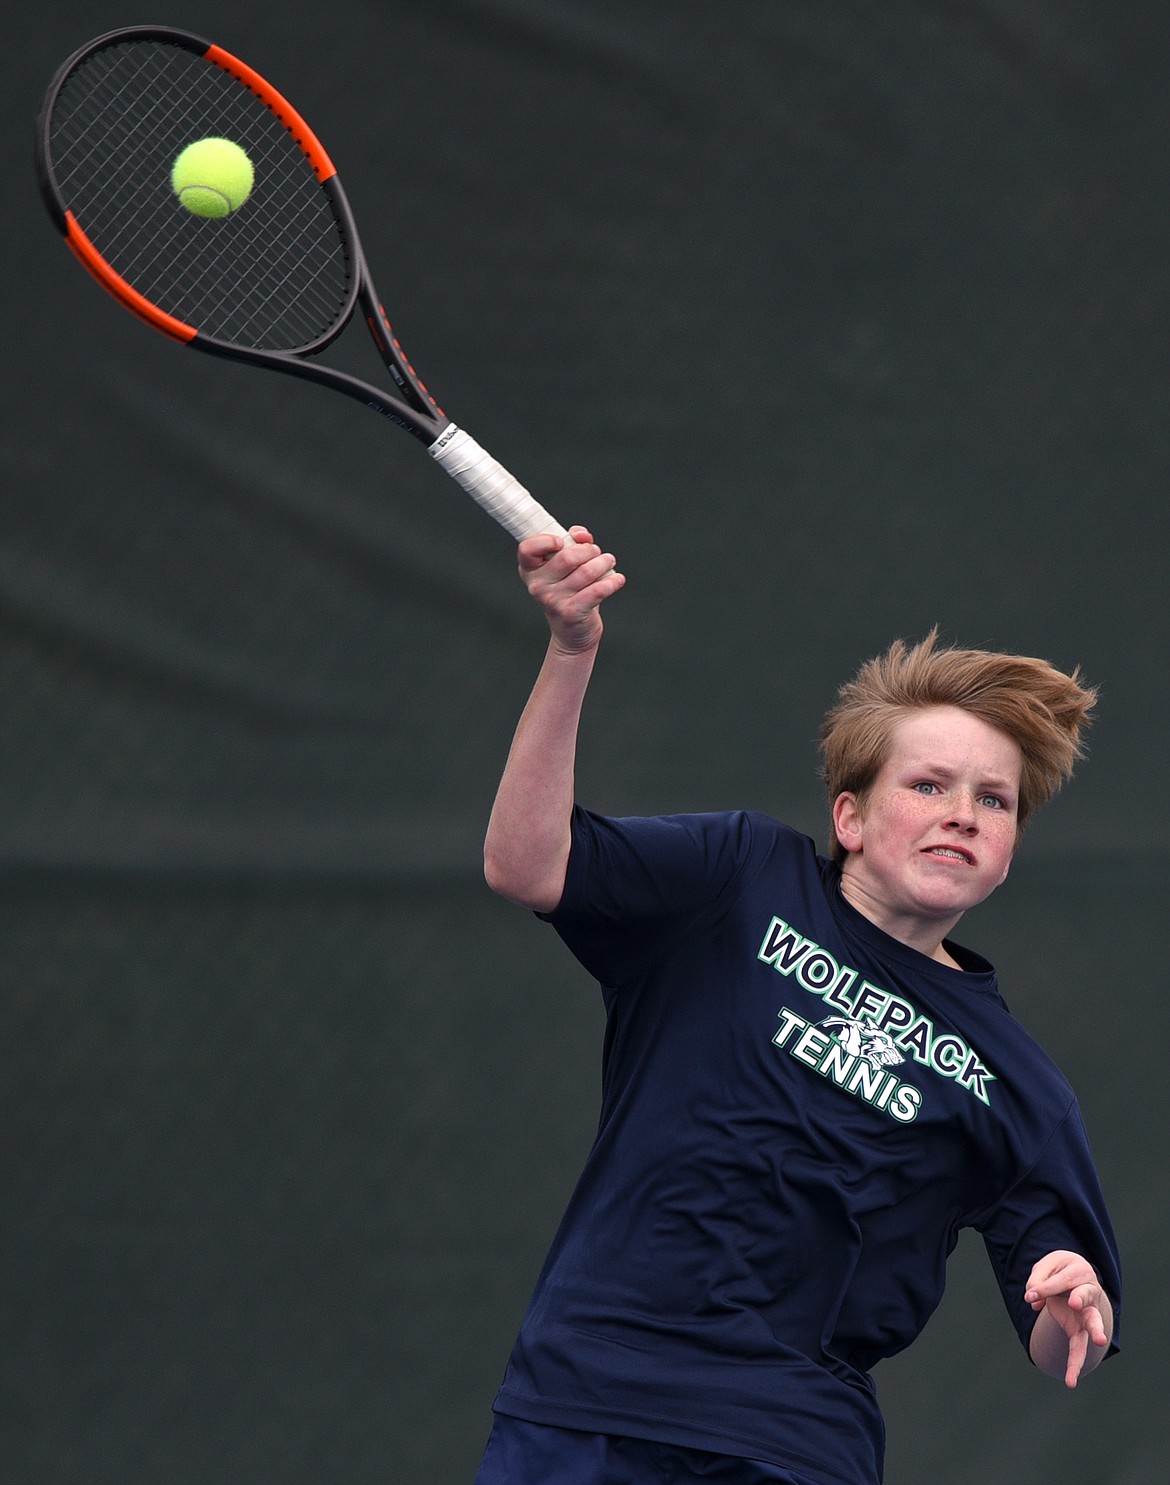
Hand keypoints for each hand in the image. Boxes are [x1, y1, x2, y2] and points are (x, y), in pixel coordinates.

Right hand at [518, 526, 624, 653]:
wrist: (571, 633)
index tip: (562, 541)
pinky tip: (617, 579)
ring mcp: (553, 600)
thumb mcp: (564, 567)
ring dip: (603, 562)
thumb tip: (582, 535)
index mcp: (530, 570)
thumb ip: (572, 543)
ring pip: (586, 571)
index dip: (545, 541)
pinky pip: (597, 590)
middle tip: (596, 552)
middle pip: (567, 557)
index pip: (527, 549)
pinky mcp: (572, 613)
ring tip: (608, 561)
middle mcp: (538, 585)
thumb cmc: (569, 593)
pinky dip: (612, 581)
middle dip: (589, 550)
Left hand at [1025, 1249, 1111, 1387]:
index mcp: (1080, 1274)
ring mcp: (1087, 1315)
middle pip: (1090, 1308)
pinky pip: (1078, 1348)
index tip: (1030, 1295)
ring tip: (1099, 1343)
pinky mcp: (1079, 1329)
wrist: (1073, 1273)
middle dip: (1088, 1313)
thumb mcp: (1047, 1266)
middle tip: (1084, 1316)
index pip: (1061, 1283)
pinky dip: (1074, 1364)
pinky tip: (1070, 1382)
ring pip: (1092, 1328)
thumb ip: (1038, 1280)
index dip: (1044, 1289)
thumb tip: (1031, 1299)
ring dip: (1094, 1336)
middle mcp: (1089, 1296)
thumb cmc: (1059, 1268)